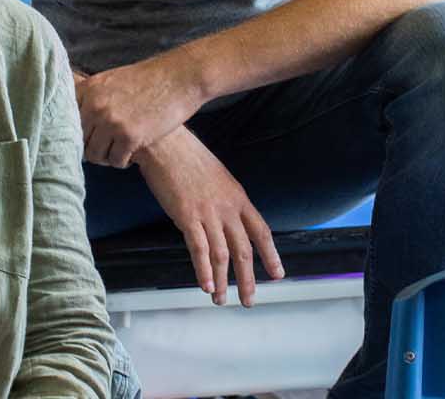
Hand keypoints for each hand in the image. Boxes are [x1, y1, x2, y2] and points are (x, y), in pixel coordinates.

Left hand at [78, 55, 208, 167]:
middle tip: (108, 147)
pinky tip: (133, 153)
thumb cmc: (148, 80)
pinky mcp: (130, 136)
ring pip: (95, 155)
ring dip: (107, 156)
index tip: (87, 138)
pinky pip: (116, 161)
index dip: (77, 134)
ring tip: (120, 150)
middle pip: (79, 141)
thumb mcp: (111, 80)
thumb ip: (90, 98)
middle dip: (93, 147)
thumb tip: (70, 123)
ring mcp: (111, 121)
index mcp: (88, 89)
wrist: (179, 77)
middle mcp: (95, 105)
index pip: (66, 122)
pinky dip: (123, 161)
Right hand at [136, 128, 283, 306]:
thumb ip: (225, 201)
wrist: (166, 144)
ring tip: (222, 300)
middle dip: (247, 279)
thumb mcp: (218, 178)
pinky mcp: (187, 216)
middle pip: (244, 251)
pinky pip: (199, 249)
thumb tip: (227, 221)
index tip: (277, 274)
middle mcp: (228, 208)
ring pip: (222, 255)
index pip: (261, 232)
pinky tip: (206, 286)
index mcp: (238, 198)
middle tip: (249, 300)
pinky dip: (203, 270)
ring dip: (223, 281)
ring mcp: (208, 213)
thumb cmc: (188, 158)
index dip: (271, 255)